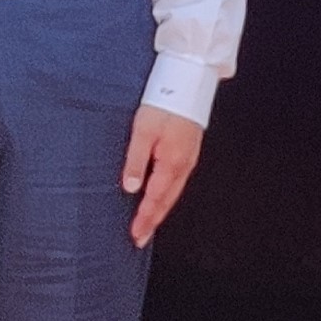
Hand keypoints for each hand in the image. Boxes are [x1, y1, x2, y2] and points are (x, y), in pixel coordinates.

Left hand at [121, 103, 204, 248]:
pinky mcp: (188, 152)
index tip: (135, 234)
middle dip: (153, 221)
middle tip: (140, 239)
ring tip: (148, 224)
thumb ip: (136, 160)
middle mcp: (183, 165)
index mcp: (172, 163)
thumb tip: (131, 188)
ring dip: (160, 211)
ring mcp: (188, 159)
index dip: (144, 219)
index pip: (155, 199)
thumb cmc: (164, 101)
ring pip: (173, 193)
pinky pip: (176, 182)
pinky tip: (160, 198)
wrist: (189, 81)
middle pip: (166, 201)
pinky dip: (167, 196)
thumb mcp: (143, 130)